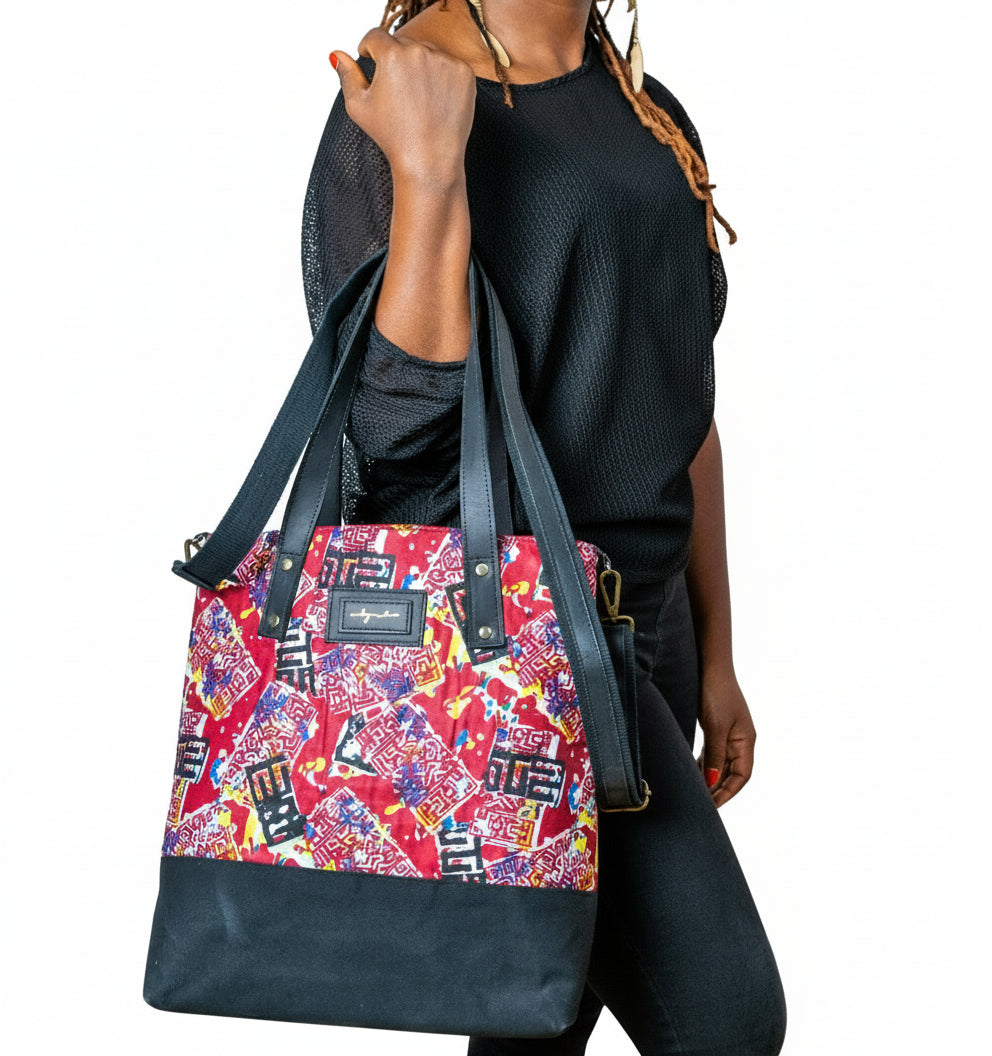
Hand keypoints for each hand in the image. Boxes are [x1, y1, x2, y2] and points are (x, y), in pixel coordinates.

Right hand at [330, 27, 476, 182]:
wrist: (428, 160)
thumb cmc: (392, 137)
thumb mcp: (359, 107)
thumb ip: (347, 75)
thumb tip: (337, 55)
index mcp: (393, 55)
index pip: (376, 36)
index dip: (370, 49)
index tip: (371, 60)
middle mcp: (421, 52)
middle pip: (403, 43)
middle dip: (396, 61)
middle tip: (397, 92)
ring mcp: (446, 62)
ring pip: (427, 53)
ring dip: (420, 67)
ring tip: (416, 100)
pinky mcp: (465, 74)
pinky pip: (449, 66)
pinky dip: (442, 78)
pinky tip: (434, 101)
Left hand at [695, 667, 755, 807]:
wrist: (710, 666)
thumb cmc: (716, 693)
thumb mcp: (715, 727)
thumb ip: (714, 755)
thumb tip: (712, 782)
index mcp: (746, 740)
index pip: (742, 776)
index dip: (728, 792)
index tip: (712, 805)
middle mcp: (740, 740)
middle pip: (732, 772)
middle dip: (719, 789)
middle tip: (701, 805)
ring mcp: (729, 733)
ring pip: (722, 764)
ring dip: (711, 778)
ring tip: (696, 794)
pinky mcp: (717, 727)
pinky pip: (713, 753)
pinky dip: (705, 765)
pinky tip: (694, 773)